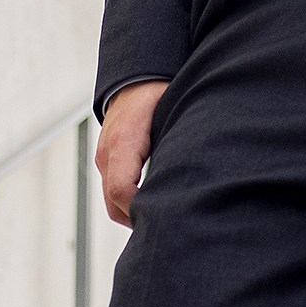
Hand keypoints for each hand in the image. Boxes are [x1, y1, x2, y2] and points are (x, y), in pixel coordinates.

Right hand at [96, 79, 168, 225]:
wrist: (136, 76)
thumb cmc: (159, 92)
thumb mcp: (174, 113)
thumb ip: (180, 143)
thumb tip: (202, 172)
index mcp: (124, 140)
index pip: (121, 190)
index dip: (140, 210)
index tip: (166, 217)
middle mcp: (108, 152)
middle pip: (114, 206)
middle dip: (139, 221)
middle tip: (171, 230)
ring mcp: (104, 157)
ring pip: (112, 202)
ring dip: (134, 214)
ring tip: (164, 221)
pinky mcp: (107, 160)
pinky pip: (114, 190)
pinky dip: (130, 203)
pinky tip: (154, 206)